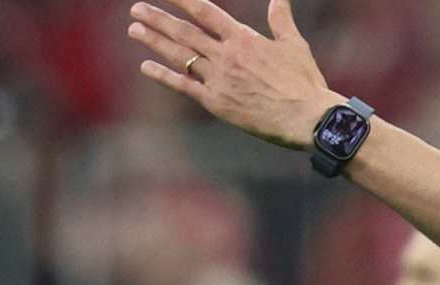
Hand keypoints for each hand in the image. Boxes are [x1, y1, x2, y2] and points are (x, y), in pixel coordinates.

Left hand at [128, 0, 334, 149]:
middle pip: (184, 32)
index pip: (206, 12)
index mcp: (243, 39)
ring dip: (154, 41)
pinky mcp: (216, 102)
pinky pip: (184, 86)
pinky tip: (146, 67)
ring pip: (179, 55)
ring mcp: (218, 79)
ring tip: (134, 29)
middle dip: (157, 18)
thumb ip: (281, 20)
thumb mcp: (295, 45)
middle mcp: (226, 56)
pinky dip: (163, 76)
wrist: (306, 118)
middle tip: (136, 9)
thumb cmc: (304, 82)